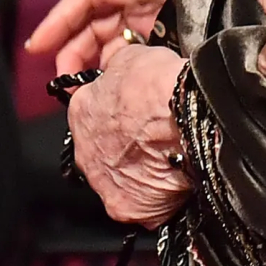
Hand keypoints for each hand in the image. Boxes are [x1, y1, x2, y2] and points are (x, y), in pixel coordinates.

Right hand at [26, 0, 176, 73]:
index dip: (60, 18)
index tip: (38, 44)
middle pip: (91, 19)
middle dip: (71, 47)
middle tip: (61, 78)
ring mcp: (150, 13)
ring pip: (106, 39)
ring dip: (90, 61)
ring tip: (80, 86)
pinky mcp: (164, 35)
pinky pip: (128, 52)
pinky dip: (114, 66)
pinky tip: (107, 83)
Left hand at [68, 42, 190, 226]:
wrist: (185, 120)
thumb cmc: (159, 86)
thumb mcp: (133, 57)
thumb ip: (119, 67)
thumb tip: (121, 67)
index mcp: (81, 110)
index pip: (93, 110)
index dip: (119, 109)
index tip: (138, 109)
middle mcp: (84, 150)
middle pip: (103, 148)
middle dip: (124, 144)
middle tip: (154, 136)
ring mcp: (102, 183)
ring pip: (119, 178)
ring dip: (137, 171)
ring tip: (167, 160)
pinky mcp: (124, 208)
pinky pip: (138, 204)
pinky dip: (152, 197)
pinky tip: (171, 183)